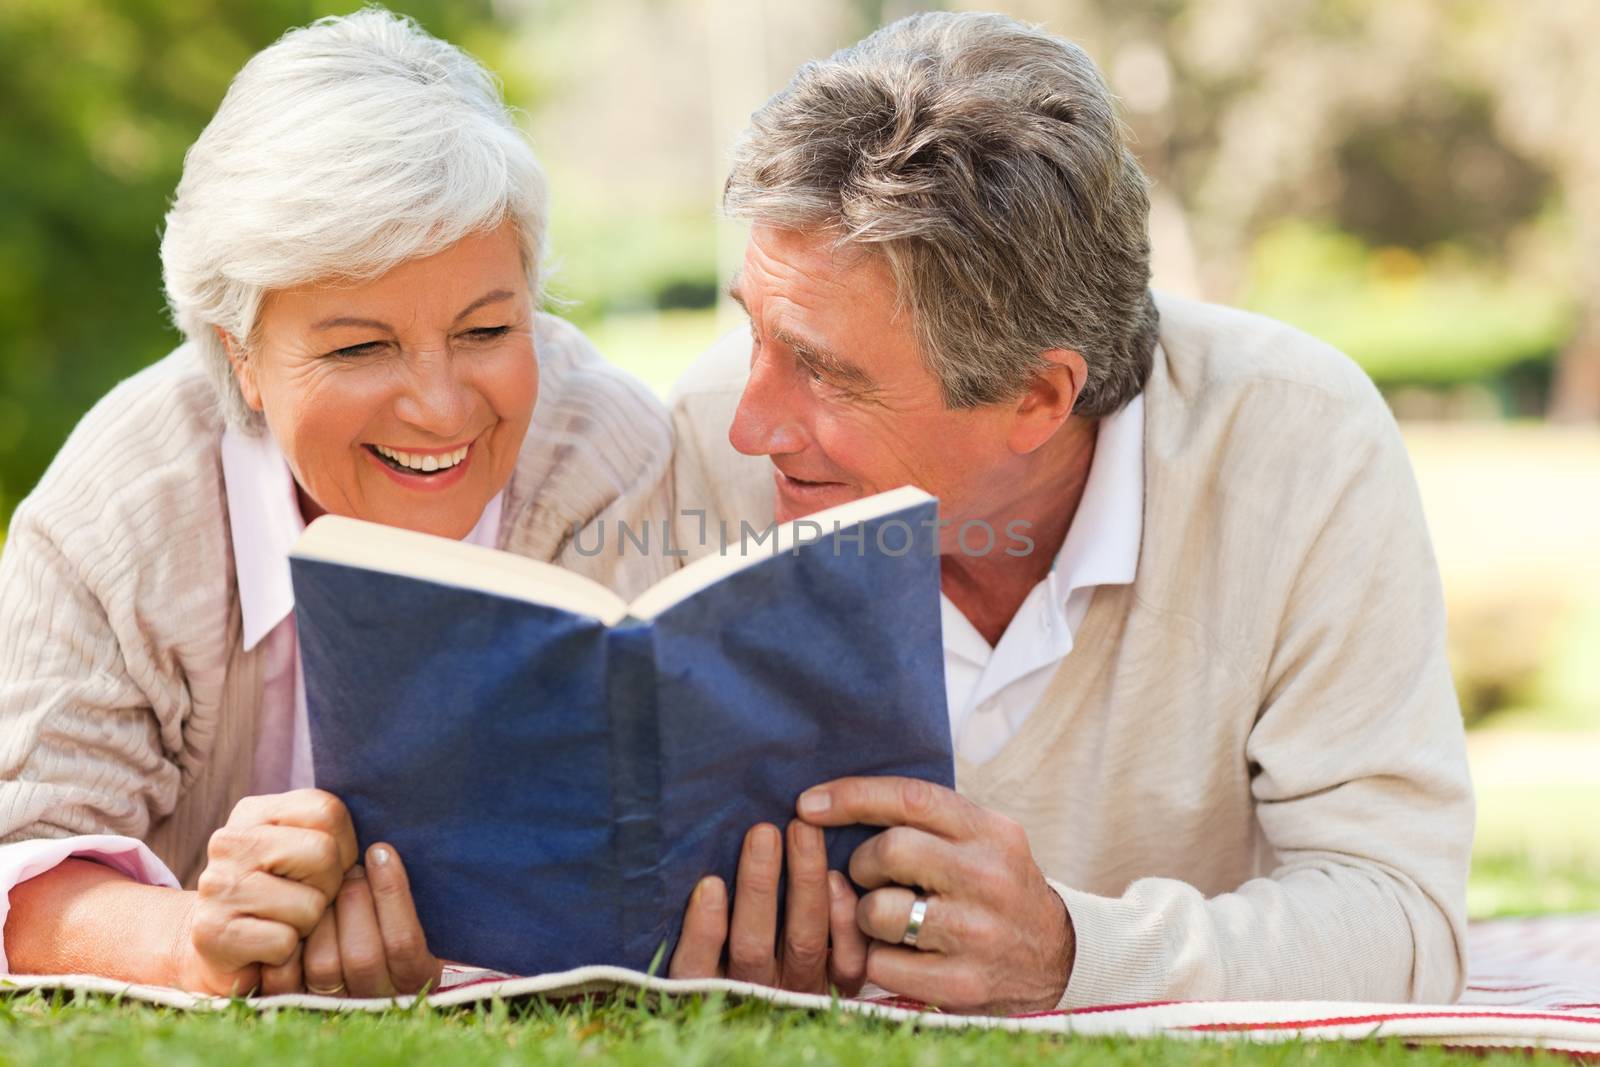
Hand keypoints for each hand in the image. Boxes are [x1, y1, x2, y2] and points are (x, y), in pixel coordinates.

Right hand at [177, 789, 357, 995]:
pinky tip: (265, 947)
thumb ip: (331, 835)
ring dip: (308, 925)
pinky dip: (286, 953)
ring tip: (283, 922)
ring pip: (309, 905)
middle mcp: (229, 841)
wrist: (218, 947)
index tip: (327, 867)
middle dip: (328, 887)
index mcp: (255, 812)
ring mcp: (217, 886)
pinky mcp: (212, 933)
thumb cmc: (278, 895)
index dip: (344, 846)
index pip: (329, 812)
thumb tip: (380, 852)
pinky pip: (284, 943)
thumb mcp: (304, 852)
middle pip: (323, 855)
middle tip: (304, 899)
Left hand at [300, 843, 442, 997]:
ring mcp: (338, 1005)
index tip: (381, 851)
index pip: (404, 942)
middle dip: (355, 900)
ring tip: (325, 882)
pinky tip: (295, 910)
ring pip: (326, 965)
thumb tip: (391, 852)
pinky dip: (289, 945)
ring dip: (322, 917)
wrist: (367, 980)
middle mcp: (377, 999)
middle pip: (363, 957)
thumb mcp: (420, 919)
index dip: (392, 893)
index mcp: (416, 979)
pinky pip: (288, 980)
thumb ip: (409, 898)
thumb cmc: (394, 928)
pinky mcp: (301, 1004)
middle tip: (349, 865)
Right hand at [667, 820, 867, 994]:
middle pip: (753, 947)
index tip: (710, 883)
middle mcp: (754, 996)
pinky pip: (846, 961)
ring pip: (803, 943)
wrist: (785, 995)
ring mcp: (798, 993)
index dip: (703, 930)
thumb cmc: (731, 949)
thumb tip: (705, 859)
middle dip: (758, 886)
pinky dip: (842, 919)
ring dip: (804, 882)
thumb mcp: (706, 945)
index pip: (698, 967)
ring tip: (802, 832)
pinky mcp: (837, 989)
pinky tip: (835, 877)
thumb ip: (702, 912)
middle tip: (764, 833)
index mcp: (710, 989)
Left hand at [797, 777, 1074, 1013]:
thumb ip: (929, 820)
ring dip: (866, 914)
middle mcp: (989, 877)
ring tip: (889, 918)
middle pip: (890, 851)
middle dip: (863, 863)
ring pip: (879, 910)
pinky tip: (900, 954)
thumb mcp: (983, 841)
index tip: (809, 804)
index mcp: (991, 832)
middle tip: (870, 876)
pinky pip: (882, 963)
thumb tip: (834, 799)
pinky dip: (877, 958)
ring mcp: (978, 933)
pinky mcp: (963, 983)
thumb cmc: (996, 890)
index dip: (852, 796)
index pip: (912, 798)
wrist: (1056, 960)